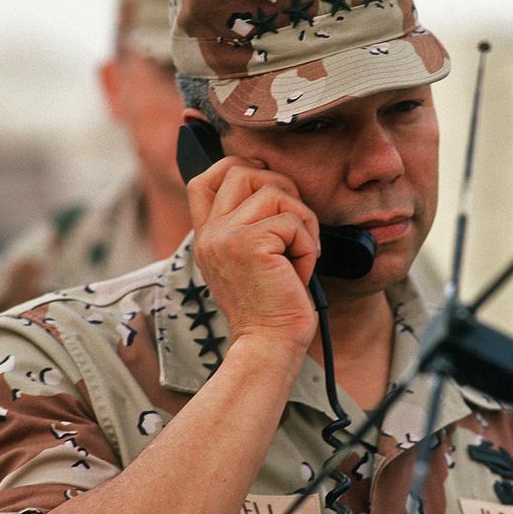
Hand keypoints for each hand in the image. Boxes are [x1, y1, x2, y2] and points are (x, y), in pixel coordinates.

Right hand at [187, 156, 320, 352]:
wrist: (269, 345)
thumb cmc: (272, 307)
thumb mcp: (251, 261)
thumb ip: (250, 226)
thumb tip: (274, 185)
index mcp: (207, 236)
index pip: (205, 179)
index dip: (238, 168)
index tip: (269, 189)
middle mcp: (210, 234)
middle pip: (242, 171)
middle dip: (282, 189)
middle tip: (295, 225)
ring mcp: (225, 237)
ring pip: (274, 192)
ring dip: (301, 222)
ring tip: (299, 254)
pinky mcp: (250, 245)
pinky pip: (292, 221)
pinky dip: (306, 245)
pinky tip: (299, 272)